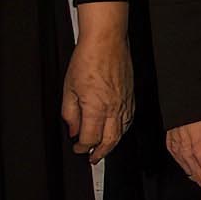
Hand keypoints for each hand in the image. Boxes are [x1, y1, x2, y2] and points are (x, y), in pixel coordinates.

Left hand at [61, 5, 131, 160]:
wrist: (107, 41)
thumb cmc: (87, 60)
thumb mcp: (68, 89)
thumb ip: (69, 113)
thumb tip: (73, 129)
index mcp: (96, 108)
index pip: (90, 138)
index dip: (82, 147)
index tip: (77, 147)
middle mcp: (114, 108)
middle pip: (110, 141)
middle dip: (101, 153)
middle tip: (93, 158)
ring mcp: (126, 102)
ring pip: (122, 131)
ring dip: (113, 143)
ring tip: (104, 148)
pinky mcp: (132, 95)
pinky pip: (129, 119)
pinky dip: (122, 129)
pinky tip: (117, 129)